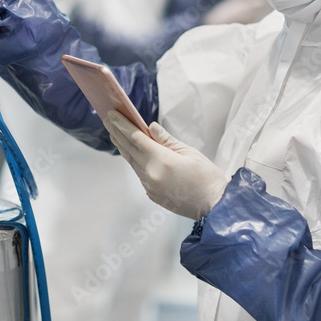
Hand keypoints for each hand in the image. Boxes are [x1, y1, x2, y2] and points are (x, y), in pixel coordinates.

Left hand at [105, 111, 227, 219]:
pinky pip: (139, 173)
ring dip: (122, 146)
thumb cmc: (207, 177)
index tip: (112, 114)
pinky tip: (131, 152)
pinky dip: (134, 160)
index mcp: (161, 160)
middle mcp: (150, 173)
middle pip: (129, 149)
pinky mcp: (152, 194)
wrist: (214, 207)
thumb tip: (150, 127)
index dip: (122, 125)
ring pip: (132, 162)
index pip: (136, 138)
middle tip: (107, 119)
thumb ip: (167, 140)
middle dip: (117, 132)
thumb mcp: (190, 152)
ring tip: (114, 133)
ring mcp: (149, 185)